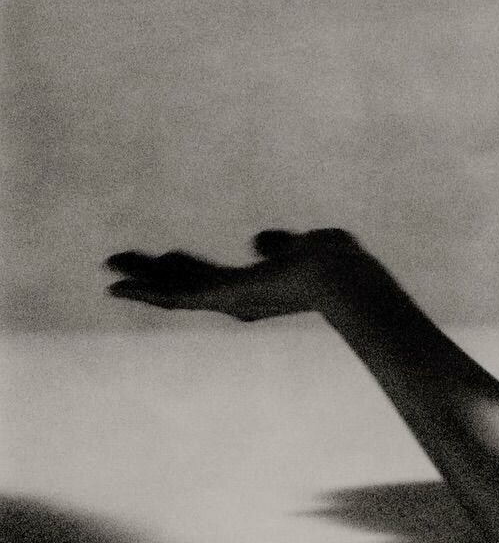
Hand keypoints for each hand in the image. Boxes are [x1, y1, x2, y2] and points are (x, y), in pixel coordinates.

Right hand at [105, 228, 359, 321]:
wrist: (344, 276)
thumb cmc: (335, 263)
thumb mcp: (304, 245)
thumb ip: (280, 244)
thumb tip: (258, 240)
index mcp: (255, 289)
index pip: (210, 278)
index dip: (186, 267)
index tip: (166, 255)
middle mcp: (237, 301)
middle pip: (186, 285)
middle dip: (154, 273)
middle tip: (120, 266)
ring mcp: (227, 301)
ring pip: (174, 291)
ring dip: (141, 280)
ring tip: (111, 272)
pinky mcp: (221, 297)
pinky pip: (175, 295)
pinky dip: (145, 290)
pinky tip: (120, 287)